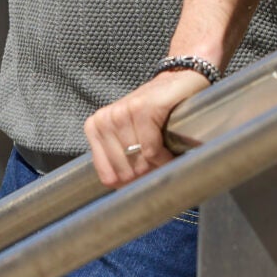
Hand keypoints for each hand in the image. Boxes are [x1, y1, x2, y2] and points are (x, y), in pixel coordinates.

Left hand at [84, 67, 212, 188]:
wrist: (180, 81)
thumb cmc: (158, 114)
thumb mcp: (132, 137)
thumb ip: (122, 161)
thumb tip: (125, 195)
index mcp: (96, 128)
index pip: (108, 176)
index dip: (131, 183)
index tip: (146, 176)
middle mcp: (106, 119)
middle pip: (124, 171)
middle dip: (146, 174)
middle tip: (159, 163)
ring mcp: (123, 111)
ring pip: (139, 162)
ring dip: (158, 165)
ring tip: (166, 153)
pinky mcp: (143, 108)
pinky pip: (151, 150)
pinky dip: (165, 157)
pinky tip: (171, 149)